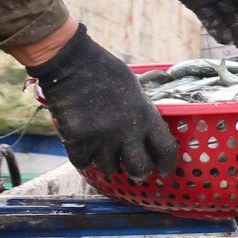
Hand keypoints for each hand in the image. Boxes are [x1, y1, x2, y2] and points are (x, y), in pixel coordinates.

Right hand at [27, 25, 178, 180]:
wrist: (70, 64)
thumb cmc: (104, 71)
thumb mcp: (134, 90)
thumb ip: (143, 113)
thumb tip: (148, 134)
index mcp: (145, 116)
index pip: (165, 149)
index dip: (167, 164)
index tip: (164, 170)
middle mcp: (126, 131)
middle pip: (139, 169)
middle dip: (139, 173)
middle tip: (136, 171)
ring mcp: (101, 138)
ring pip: (109, 168)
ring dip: (108, 162)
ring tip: (105, 150)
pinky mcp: (77, 141)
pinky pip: (83, 163)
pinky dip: (84, 158)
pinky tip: (84, 147)